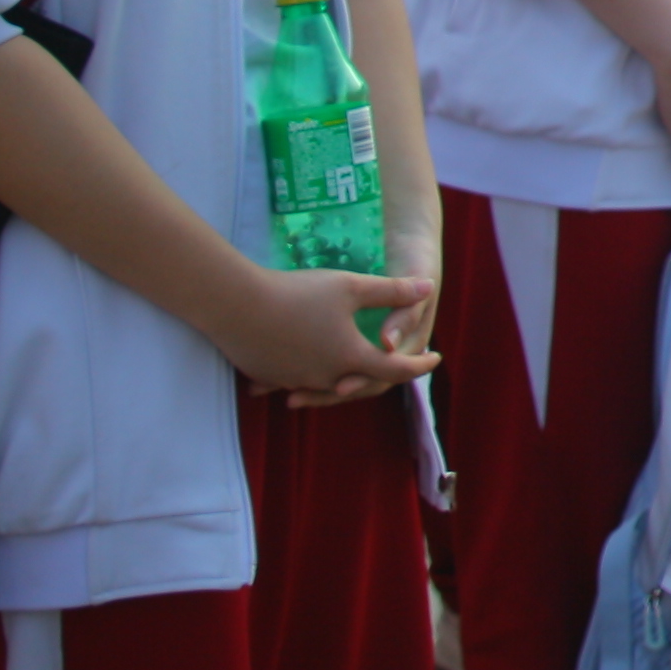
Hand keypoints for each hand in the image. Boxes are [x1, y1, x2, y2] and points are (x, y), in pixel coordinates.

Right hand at [222, 262, 439, 401]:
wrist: (235, 304)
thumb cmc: (298, 292)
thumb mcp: (351, 286)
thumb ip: (392, 291)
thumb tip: (429, 287)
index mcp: (351, 358)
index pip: (396, 369)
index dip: (419, 365)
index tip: (436, 359)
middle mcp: (325, 377)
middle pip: (362, 381)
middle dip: (382, 373)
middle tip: (397, 361)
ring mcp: (294, 380)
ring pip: (327, 383)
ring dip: (345, 376)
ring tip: (355, 365)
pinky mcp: (269, 377)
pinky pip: (297, 380)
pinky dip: (310, 374)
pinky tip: (310, 360)